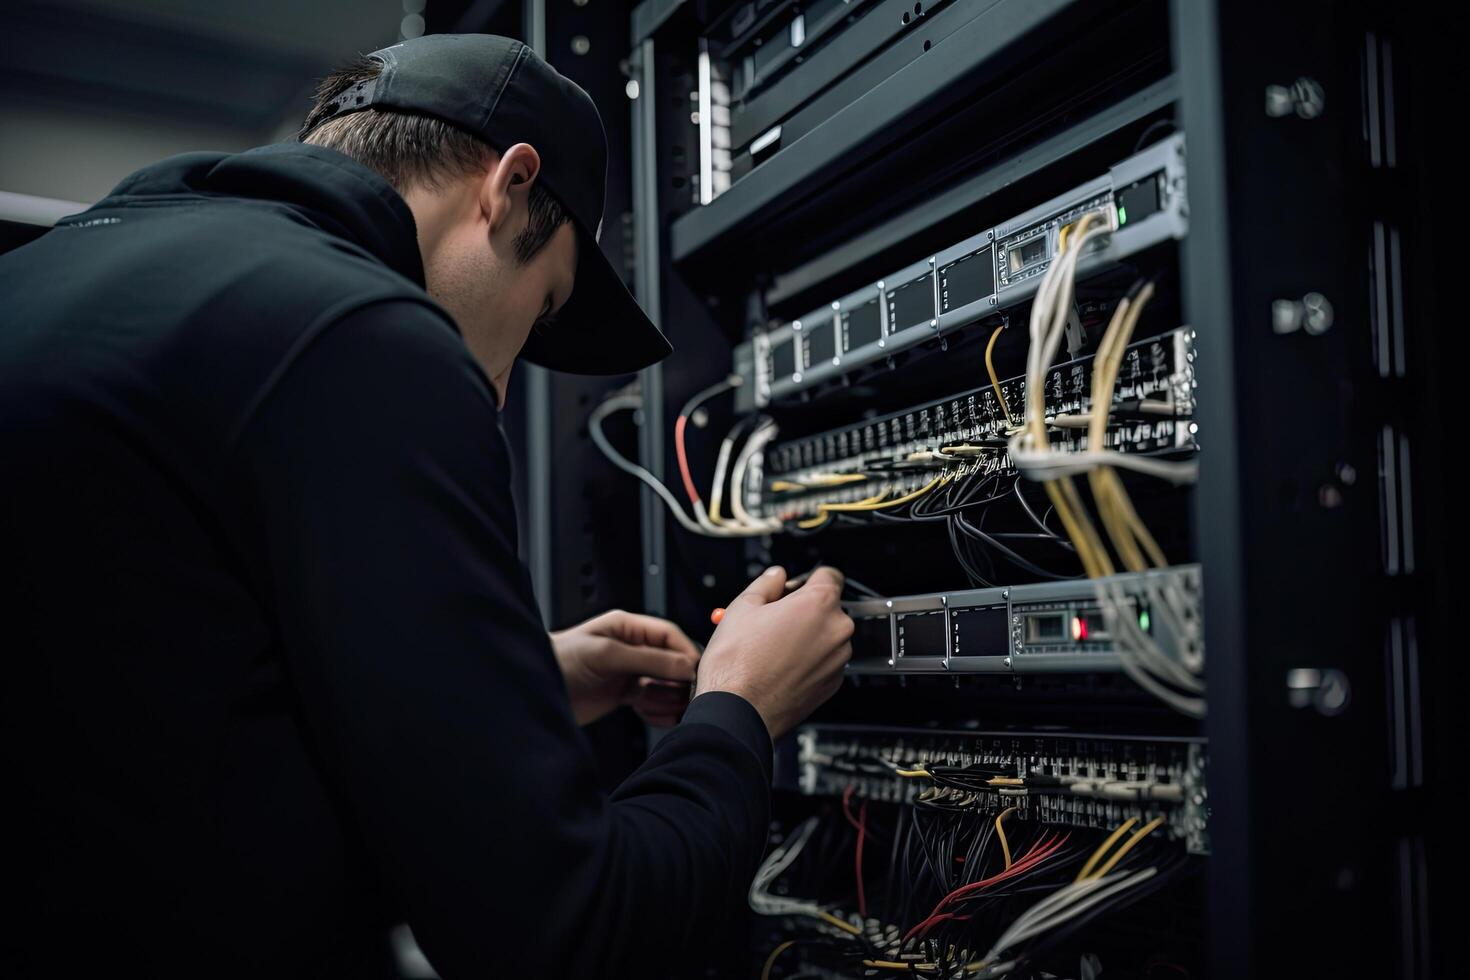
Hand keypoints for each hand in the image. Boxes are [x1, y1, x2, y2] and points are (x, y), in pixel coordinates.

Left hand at [551, 610, 699, 726]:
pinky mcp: (623, 694)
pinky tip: (656, 716)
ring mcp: (628, 672)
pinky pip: (652, 701)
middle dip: (680, 679)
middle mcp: (631, 649)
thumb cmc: (560, 661)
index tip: (695, 673)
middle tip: (687, 697)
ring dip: (669, 698)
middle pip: (671, 661)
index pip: (669, 635)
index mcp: (627, 628)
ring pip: (664, 684)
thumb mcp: (607, 654)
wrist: (536, 691)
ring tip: (668, 708)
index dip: (685, 653)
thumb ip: (647, 659)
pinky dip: (658, 711)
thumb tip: (684, 665)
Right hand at [694, 566, 852, 739]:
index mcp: (819, 604)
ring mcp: (838, 660)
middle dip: (804, 610)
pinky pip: (824, 661)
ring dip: (806, 636)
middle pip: (827, 607)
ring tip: (772, 646)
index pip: (830, 574)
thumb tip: (776, 576)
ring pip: (826, 636)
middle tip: (773, 620)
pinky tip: (780, 665)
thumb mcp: (742, 607)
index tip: (793, 589)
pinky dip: (808, 660)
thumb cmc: (738, 663)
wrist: (737, 712)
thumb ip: (766, 584)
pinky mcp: (832, 684)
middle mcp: (837, 631)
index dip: (807, 579)